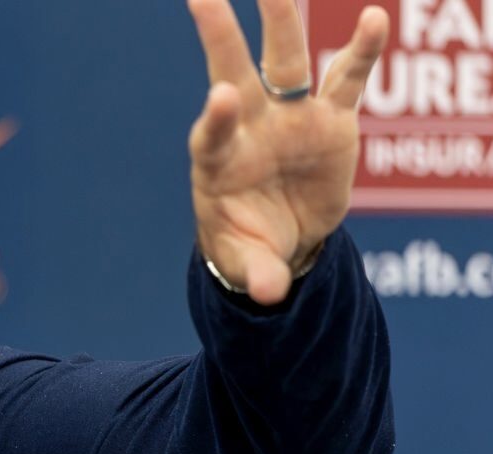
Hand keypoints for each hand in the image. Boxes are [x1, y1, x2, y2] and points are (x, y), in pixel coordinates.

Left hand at [185, 0, 388, 304]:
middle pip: (234, 74)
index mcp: (218, 163)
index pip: (212, 134)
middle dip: (218, 36)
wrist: (281, 237)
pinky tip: (373, 19)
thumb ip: (255, 273)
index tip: (221, 97)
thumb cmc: (250, 244)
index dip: (216, 117)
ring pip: (287, 61)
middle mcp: (251, 128)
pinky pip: (346, 79)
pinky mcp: (330, 118)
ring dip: (283, 19)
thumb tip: (267, 294)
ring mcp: (290, 117)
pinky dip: (361, 51)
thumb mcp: (248, 264)